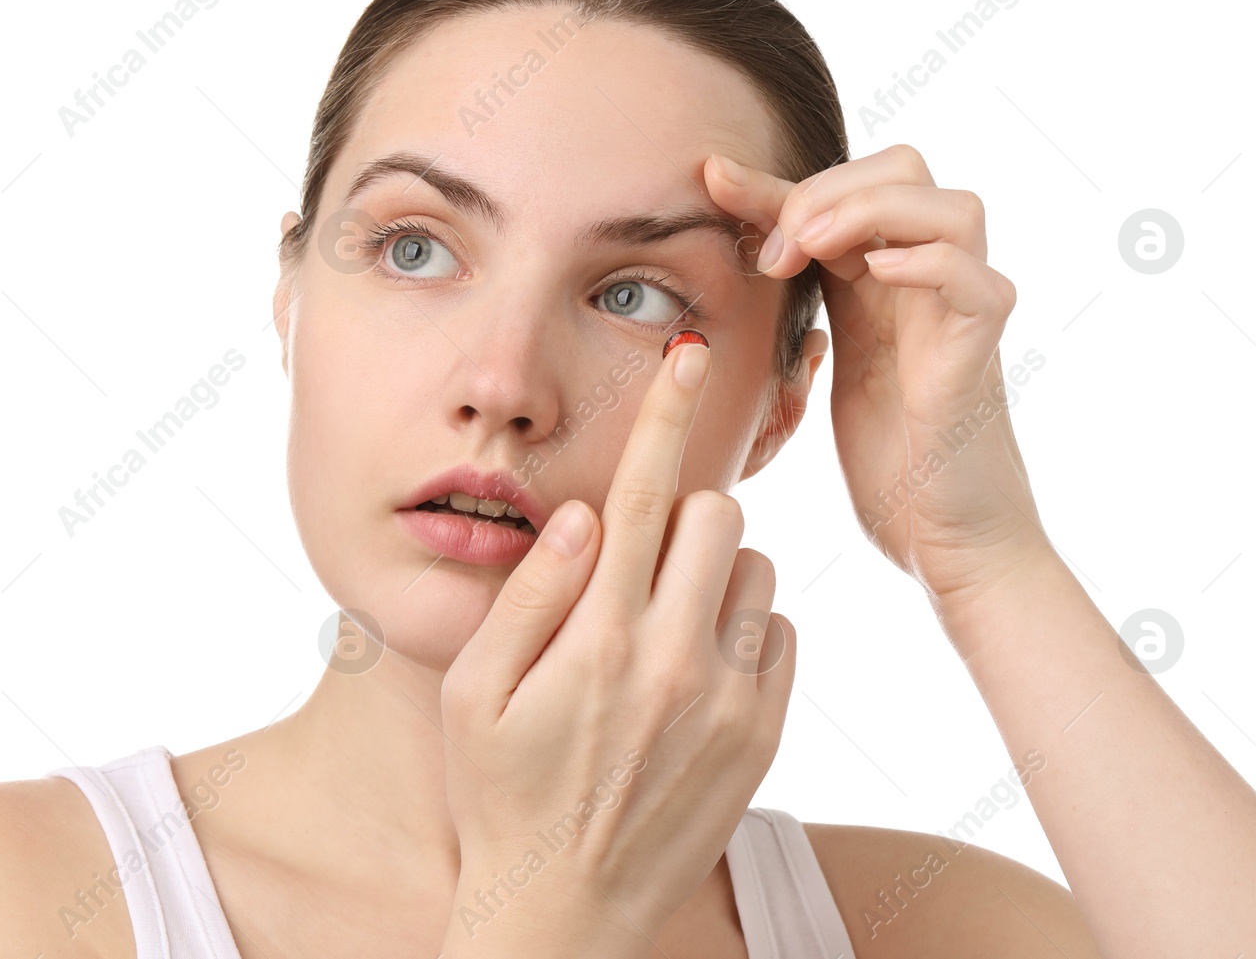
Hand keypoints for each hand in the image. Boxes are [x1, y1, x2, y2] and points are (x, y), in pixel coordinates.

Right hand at [439, 340, 795, 949]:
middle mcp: (676, 662)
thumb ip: (526, 597)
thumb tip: (579, 517)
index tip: (689, 353)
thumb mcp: (472, 697)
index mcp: (598, 641)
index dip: (666, 415)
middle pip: (722, 514)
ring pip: (757, 570)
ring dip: (714, 575)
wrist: (567, 913)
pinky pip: (782, 634)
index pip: (646, 495)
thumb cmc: (500, 796)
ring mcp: (731, 702)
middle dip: (684, 515)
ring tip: (662, 631)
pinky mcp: (765, 735)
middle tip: (637, 565)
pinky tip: (693, 674)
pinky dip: (744, 630)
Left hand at [705, 144, 1053, 606]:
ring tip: (813, 248)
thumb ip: (796, 305)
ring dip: (874, 210)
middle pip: (906, 169)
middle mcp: (930, 284)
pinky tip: (874, 274)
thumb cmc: (890, 462)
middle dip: (830, 189)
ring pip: (953, 207)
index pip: (841, 190)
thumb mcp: (819, 365)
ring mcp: (963, 313)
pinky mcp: (982, 354)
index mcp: (884, 281)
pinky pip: (976, 280)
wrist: (947, 540)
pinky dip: (928, 262)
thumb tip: (729, 261)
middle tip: (778, 248)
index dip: (776, 180)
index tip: (712, 176)